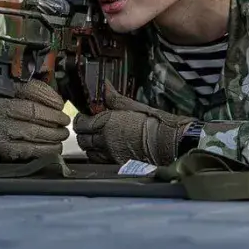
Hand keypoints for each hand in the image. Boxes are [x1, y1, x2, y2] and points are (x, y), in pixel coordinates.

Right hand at [0, 80, 70, 161]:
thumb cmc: (11, 115)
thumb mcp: (19, 98)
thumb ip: (36, 97)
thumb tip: (58, 103)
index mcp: (6, 93)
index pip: (29, 89)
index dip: (48, 96)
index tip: (60, 104)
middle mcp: (1, 109)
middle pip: (32, 111)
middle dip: (54, 117)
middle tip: (64, 121)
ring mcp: (2, 130)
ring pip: (33, 131)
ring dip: (54, 134)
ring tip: (62, 134)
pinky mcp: (6, 148)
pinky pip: (31, 149)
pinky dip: (48, 149)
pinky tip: (55, 146)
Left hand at [74, 82, 193, 165]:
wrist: (168, 142)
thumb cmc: (153, 122)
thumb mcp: (133, 105)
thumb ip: (114, 98)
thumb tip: (104, 85)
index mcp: (106, 122)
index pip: (82, 124)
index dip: (80, 120)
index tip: (83, 117)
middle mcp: (105, 139)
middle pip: (82, 139)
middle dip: (82, 133)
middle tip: (87, 128)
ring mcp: (110, 153)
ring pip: (89, 151)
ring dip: (89, 146)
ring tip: (94, 139)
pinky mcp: (118, 163)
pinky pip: (99, 160)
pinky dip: (97, 155)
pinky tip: (103, 150)